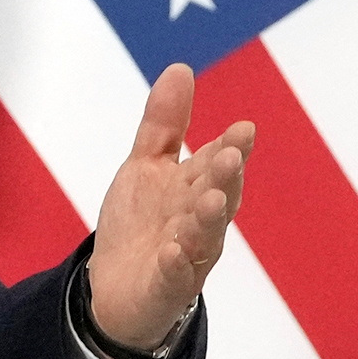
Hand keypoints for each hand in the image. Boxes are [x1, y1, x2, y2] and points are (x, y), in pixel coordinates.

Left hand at [87, 62, 253, 354]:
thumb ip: (164, 124)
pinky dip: (177, 265)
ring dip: (208, 218)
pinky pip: (175, 278)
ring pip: (204, 237)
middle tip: (230, 154)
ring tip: (210, 199)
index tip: (242, 128)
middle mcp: (200, 222)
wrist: (115, 290)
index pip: (218, 164)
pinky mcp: (166, 289)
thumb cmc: (141, 223)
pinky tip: (172, 252)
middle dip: (225, 176)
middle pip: (219, 197)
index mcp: (198, 190)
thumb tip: (180, 68)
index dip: (231, 147)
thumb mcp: (146, 167)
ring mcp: (187, 257)